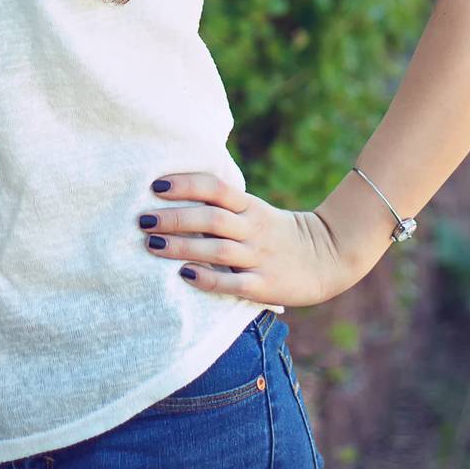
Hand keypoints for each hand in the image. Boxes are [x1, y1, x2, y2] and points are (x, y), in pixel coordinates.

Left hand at [138, 169, 356, 307]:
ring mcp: (259, 257)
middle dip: (174, 217)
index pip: (215, 187)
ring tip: (151, 243)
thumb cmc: (276, 232)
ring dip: (182, 246)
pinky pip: (233, 283)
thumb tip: (174, 194)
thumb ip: (223, 206)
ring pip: (217, 250)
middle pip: (210, 218)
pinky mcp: (265, 286)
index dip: (185, 184)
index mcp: (250, 206)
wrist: (327, 256)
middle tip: (142, 218)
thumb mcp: (254, 210)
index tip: (155, 185)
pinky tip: (184, 275)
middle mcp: (253, 228)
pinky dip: (208, 279)